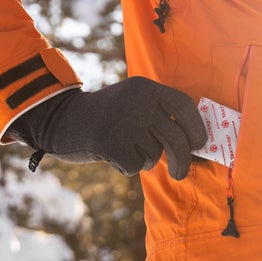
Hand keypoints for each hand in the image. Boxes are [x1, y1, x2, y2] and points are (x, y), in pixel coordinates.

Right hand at [5, 77, 206, 179]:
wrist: (62, 119)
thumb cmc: (107, 116)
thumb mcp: (133, 102)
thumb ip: (159, 115)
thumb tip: (193, 145)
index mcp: (145, 87)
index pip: (184, 106)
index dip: (197, 128)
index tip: (199, 144)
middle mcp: (138, 101)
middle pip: (176, 138)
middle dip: (182, 160)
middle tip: (180, 173)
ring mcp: (124, 121)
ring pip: (153, 155)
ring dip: (142, 159)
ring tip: (122, 146)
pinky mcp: (110, 142)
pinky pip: (134, 166)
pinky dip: (126, 166)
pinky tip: (111, 153)